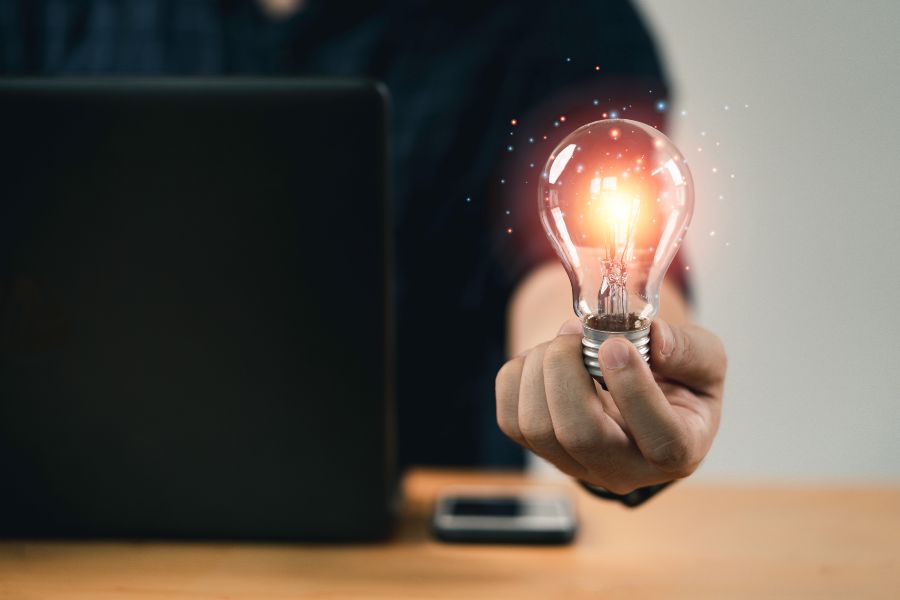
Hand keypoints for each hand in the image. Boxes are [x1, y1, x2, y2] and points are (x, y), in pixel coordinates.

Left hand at [495, 319, 725, 493]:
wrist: (637, 387)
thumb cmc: (675, 376)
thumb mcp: (704, 359)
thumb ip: (691, 350)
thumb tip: (654, 341)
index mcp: (678, 451)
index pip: (661, 441)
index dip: (634, 392)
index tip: (615, 345)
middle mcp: (625, 469)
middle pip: (580, 436)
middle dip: (567, 371)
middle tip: (575, 331)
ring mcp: (578, 465)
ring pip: (537, 427)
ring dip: (541, 368)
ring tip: (564, 341)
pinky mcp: (541, 451)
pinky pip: (510, 419)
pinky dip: (518, 377)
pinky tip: (544, 359)